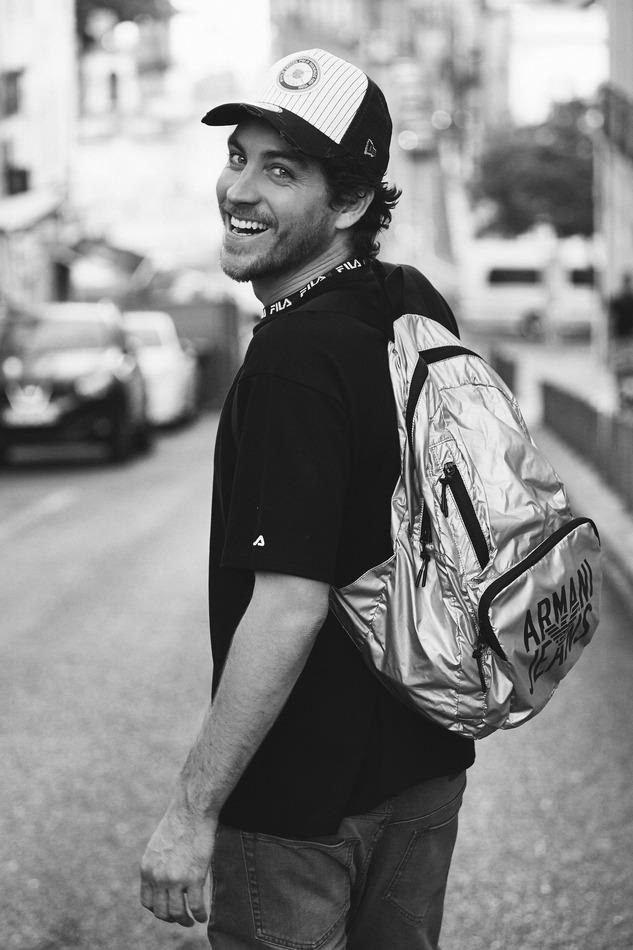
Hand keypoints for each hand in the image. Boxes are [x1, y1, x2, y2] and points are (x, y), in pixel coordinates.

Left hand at [140, 801, 216, 926]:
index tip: (167, 909)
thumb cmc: (179, 822)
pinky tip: (203, 916)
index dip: (157, 910)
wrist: (192, 811)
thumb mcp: (158, 845)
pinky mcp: (194, 878)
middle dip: (171, 918)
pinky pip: (195, 906)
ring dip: (185, 921)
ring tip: (191, 921)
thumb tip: (163, 879)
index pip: (147, 902)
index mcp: (147, 869)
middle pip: (161, 912)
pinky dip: (199, 915)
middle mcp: (158, 877)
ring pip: (177, 913)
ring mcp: (175, 879)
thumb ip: (157, 864)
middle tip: (181, 919)